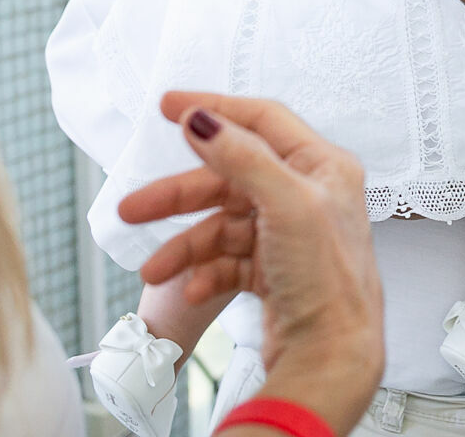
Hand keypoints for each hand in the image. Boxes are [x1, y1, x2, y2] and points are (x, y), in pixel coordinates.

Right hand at [120, 93, 382, 434]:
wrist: (332, 358)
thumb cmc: (328, 280)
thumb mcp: (286, 205)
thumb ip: (242, 157)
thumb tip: (202, 118)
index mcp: (323, 166)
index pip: (261, 120)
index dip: (213, 109)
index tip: (167, 106)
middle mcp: (309, 195)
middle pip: (230, 178)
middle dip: (180, 196)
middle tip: (132, 208)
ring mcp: (290, 234)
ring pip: (223, 225)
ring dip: (185, 246)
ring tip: (152, 272)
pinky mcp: (276, 271)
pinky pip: (228, 260)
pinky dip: (207, 272)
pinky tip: (194, 289)